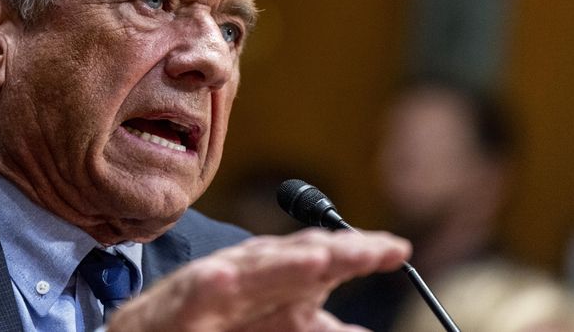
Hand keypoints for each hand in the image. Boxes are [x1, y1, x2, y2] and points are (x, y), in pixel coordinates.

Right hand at [108, 228, 410, 331]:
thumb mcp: (275, 331)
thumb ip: (310, 329)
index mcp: (274, 286)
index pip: (323, 260)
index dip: (361, 253)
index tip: (400, 250)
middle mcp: (246, 280)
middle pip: (295, 259)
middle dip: (334, 252)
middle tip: (374, 250)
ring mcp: (208, 291)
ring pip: (248, 271)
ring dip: (281, 264)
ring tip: (319, 259)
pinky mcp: (173, 310)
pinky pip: (190, 296)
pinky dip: (206, 286)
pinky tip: (222, 278)